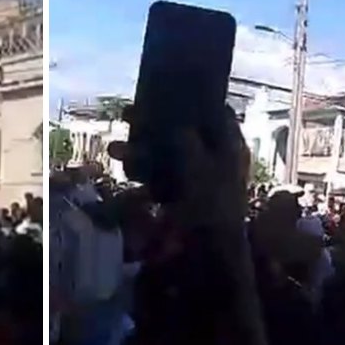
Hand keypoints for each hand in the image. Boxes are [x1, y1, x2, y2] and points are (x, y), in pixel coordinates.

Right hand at [109, 104, 248, 230]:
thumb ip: (186, 138)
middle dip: (153, 125)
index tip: (168, 91)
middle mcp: (217, 159)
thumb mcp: (198, 163)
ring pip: (168, 155)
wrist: (212, 253)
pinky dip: (144, 173)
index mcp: (230, 146)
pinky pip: (162, 178)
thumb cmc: (211, 202)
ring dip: (140, 150)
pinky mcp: (186, 199)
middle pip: (185, 131)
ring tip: (114, 149)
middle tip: (125, 116)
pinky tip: (125, 170)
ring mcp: (201, 180)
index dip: (194, 100)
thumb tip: (177, 122)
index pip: (216, 112)